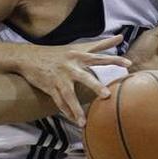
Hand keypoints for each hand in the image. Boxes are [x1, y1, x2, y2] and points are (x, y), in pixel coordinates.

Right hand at [13, 35, 131, 125]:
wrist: (29, 57)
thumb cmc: (58, 53)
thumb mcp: (79, 47)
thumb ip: (102, 44)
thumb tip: (121, 36)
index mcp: (79, 56)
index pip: (99, 57)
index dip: (114, 59)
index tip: (128, 63)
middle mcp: (70, 66)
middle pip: (84, 77)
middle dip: (95, 86)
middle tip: (107, 96)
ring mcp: (59, 78)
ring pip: (68, 95)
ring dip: (75, 109)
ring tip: (83, 122)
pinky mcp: (49, 87)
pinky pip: (58, 101)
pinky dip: (65, 111)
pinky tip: (73, 120)